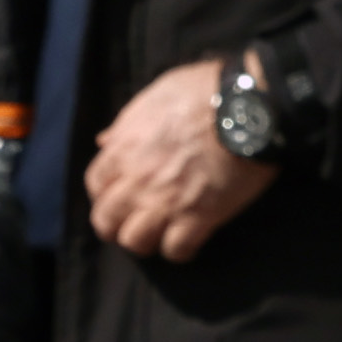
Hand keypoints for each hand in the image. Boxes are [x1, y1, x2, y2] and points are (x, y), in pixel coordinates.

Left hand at [82, 56, 277, 263]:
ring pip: (135, 242)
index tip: (118, 193)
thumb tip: (105, 141)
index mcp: (124, 148)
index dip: (104, 192)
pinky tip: (189, 239)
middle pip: (107, 221)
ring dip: (145, 240)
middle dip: (116, 224)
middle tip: (134, 220)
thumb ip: (126, 123)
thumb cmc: (201, 91)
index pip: (95, 184)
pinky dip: (180, 250)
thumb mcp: (154, 95)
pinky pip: (176, 250)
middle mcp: (138, 180)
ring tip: (160, 232)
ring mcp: (166, 202)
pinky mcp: (199, 217)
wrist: (246, 106)